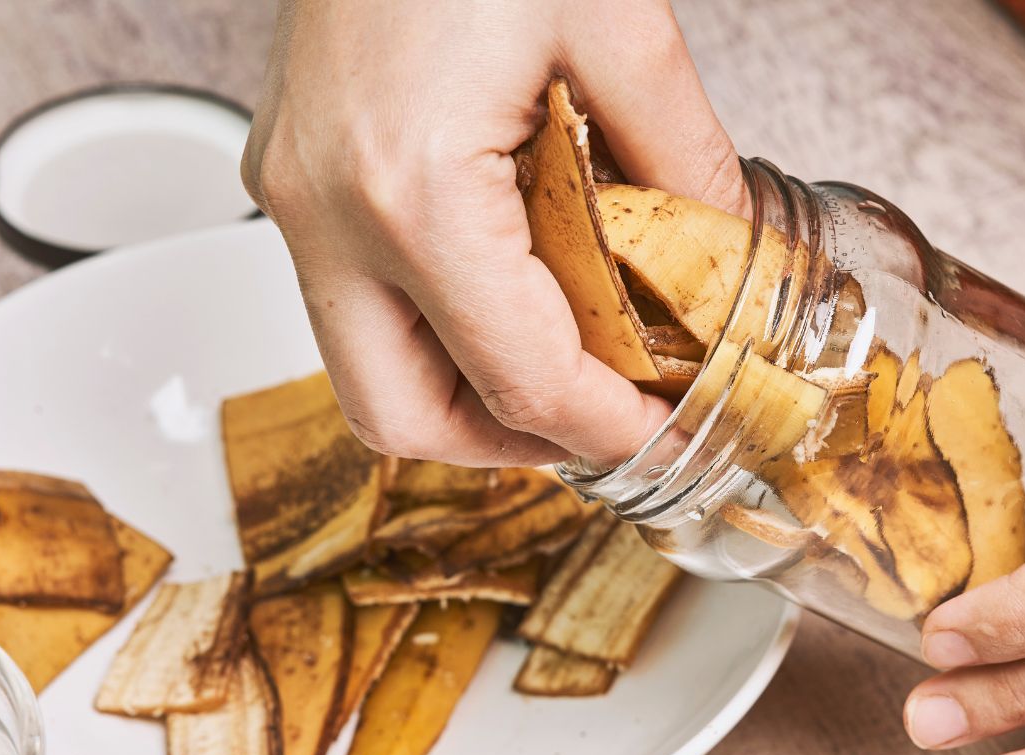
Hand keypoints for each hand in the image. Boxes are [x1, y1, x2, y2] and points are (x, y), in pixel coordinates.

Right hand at [241, 0, 746, 465]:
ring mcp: (299, 194)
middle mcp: (326, 210)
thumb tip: (726, 247)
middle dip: (515, 442)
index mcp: (409, 188)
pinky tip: (511, 289)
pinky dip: (440, 328)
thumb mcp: (617, 19)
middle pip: (402, 417)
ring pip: (367, 372)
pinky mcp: (299, 174)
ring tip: (566, 363)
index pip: (516, 378)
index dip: (603, 430)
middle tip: (603, 418)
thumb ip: (684, 154)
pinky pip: (359, 302)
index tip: (663, 435)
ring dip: (471, 393)